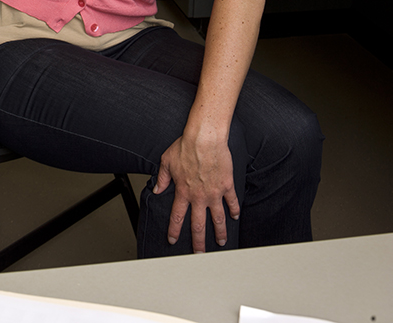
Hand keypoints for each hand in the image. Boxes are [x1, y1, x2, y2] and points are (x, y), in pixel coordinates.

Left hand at [153, 133, 239, 253]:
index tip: (173, 240)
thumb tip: (157, 189)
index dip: (175, 231)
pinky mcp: (226, 185)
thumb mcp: (167, 161)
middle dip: (198, 242)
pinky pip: (232, 202)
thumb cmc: (185, 146)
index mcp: (183, 192)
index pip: (177, 217)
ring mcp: (214, 193)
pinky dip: (234, 210)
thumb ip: (162, 177)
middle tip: (199, 254)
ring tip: (221, 242)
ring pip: (217, 219)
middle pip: (198, 225)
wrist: (204, 138)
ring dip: (219, 232)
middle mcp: (199, 197)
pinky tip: (235, 217)